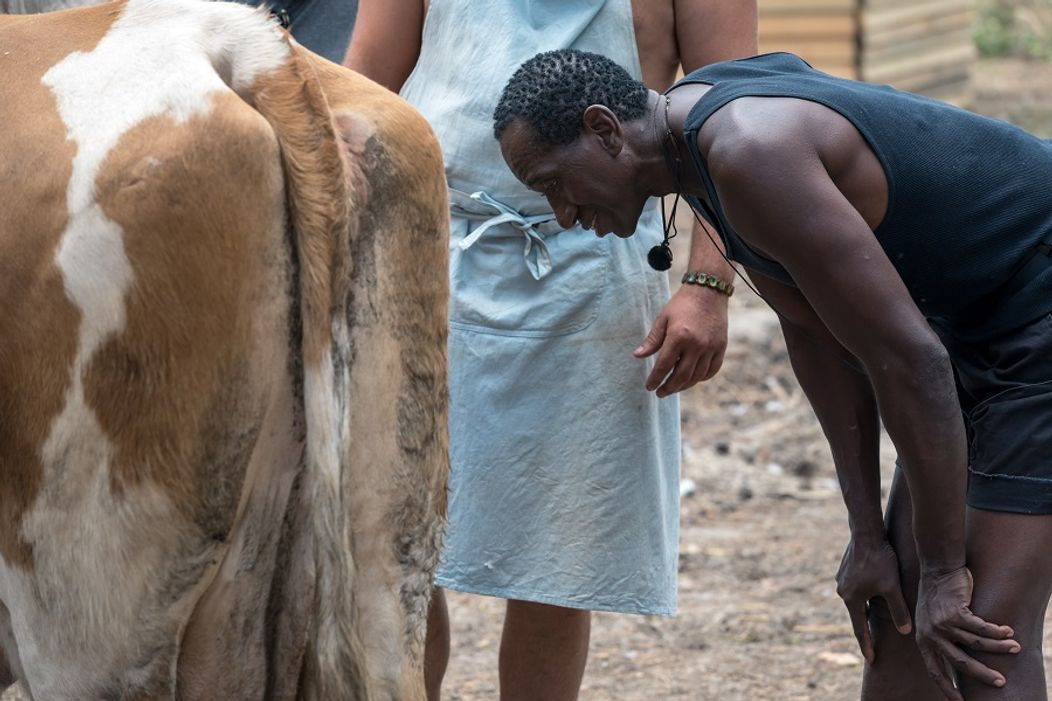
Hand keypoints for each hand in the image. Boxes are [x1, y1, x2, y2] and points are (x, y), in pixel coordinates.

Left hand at [633, 284, 727, 396]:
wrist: (708, 291)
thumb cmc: (681, 305)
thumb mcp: (662, 319)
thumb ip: (652, 340)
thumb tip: (638, 356)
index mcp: (678, 337)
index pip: (664, 366)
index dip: (655, 379)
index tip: (649, 387)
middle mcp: (696, 345)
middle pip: (681, 376)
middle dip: (669, 388)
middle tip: (660, 393)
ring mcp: (711, 347)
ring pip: (697, 376)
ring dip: (684, 386)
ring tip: (674, 387)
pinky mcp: (721, 347)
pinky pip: (712, 370)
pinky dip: (701, 378)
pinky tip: (692, 379)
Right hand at [836, 537, 912, 663]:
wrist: (865, 533)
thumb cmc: (880, 561)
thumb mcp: (892, 588)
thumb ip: (898, 611)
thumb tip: (905, 632)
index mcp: (852, 600)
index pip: (860, 628)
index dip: (866, 645)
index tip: (870, 659)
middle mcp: (842, 591)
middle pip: (858, 613)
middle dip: (867, 624)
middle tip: (875, 638)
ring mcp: (841, 580)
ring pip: (858, 599)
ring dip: (867, 605)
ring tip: (877, 609)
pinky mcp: (844, 570)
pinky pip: (856, 587)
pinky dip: (865, 592)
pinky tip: (874, 587)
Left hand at [914, 566, 1019, 699]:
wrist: (936, 569)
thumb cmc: (936, 597)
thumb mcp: (929, 621)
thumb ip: (938, 640)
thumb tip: (953, 662)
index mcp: (923, 641)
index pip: (935, 672)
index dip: (948, 689)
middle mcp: (931, 635)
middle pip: (960, 663)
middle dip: (983, 675)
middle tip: (1000, 682)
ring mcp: (942, 624)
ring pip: (976, 644)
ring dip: (999, 648)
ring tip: (1014, 648)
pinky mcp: (954, 612)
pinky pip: (981, 628)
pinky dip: (997, 632)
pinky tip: (1008, 632)